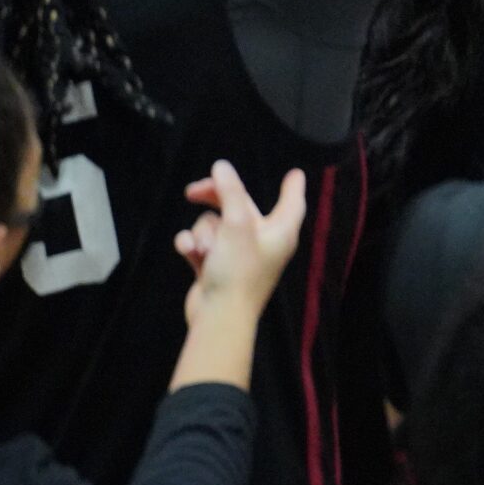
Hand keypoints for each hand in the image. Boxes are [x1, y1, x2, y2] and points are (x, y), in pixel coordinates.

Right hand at [176, 161, 306, 326]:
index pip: (292, 202)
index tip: (294, 173)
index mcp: (280, 230)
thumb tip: (221, 166)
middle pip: (240, 205)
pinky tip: (189, 252)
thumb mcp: (236, 225)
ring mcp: (238, 255)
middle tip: (193, 191)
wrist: (218, 317)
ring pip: (214, 225)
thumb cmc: (238, 271)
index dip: (292, 186)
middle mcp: (263, 241)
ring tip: (203, 249)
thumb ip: (230, 192)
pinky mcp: (216, 266)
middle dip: (216, 197)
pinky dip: (193, 245)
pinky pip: (201, 243)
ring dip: (203, 233)